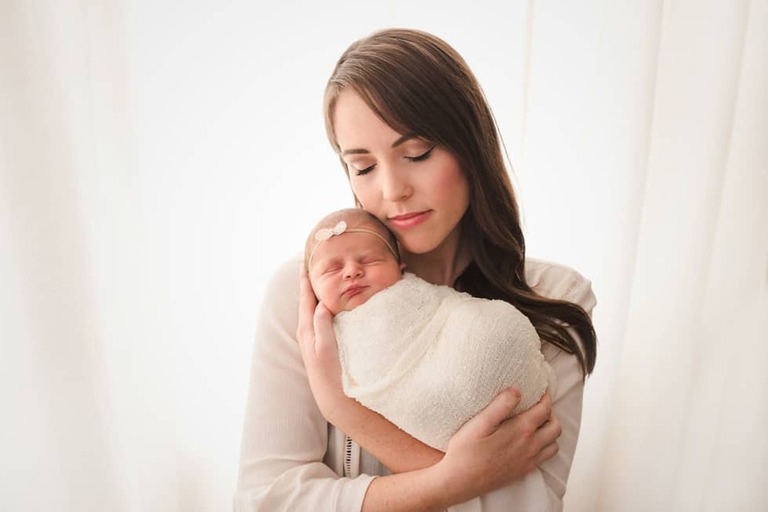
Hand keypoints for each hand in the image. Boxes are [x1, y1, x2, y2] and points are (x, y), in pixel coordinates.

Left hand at [296, 264, 349, 420]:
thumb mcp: (325, 347)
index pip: (305, 297)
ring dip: (318, 293)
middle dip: (311, 283)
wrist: (333, 397)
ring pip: (315, 308)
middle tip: (314, 265)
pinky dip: (325, 306)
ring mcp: (314, 337)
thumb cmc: (330, 374)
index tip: (306, 262)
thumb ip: (321, 325)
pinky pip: (322, 318)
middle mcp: (308, 331)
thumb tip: (319, 303)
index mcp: (306, 329)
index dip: (305, 280)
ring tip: (323, 279)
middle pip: (308, 300)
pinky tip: (332, 304)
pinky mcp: (322, 343)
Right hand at [435, 389, 561, 502]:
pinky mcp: (523, 471)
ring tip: (536, 423)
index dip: (545, 397)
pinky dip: (545, 447)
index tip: (540, 390)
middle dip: (550, 413)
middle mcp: (530, 446)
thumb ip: (500, 405)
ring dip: (550, 431)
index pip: (544, 410)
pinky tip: (530, 442)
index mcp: (521, 431)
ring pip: (553, 444)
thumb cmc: (466, 451)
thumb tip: (517, 390)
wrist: (460, 482)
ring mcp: (528, 461)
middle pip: (555, 427)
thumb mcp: (479, 423)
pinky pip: (545, 458)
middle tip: (538, 405)